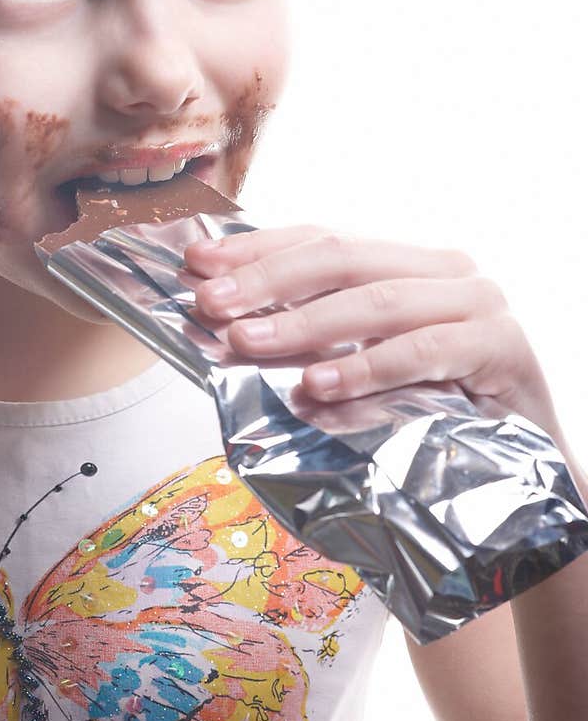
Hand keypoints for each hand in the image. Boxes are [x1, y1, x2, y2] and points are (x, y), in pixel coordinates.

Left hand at [184, 224, 562, 439]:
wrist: (522, 482)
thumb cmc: (433, 419)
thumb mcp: (362, 372)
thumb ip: (313, 342)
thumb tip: (228, 327)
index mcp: (407, 262)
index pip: (322, 237)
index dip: (258, 248)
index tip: (198, 264)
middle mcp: (444, 269)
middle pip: (342, 257)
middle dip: (268, 279)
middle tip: (210, 304)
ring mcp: (478, 302)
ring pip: (377, 301)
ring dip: (304, 324)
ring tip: (248, 342)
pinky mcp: (501, 346)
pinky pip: (421, 351)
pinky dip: (365, 368)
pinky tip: (317, 386)